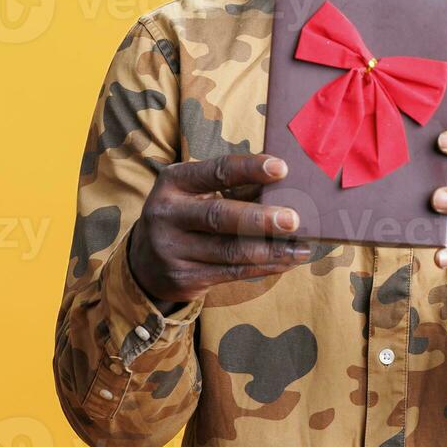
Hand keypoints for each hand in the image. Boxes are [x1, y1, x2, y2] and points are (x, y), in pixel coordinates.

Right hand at [127, 153, 313, 308]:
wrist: (145, 262)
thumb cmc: (186, 215)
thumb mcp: (196, 193)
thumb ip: (234, 186)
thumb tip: (287, 182)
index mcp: (173, 182)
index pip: (216, 172)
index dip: (249, 169)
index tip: (282, 168)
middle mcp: (167, 214)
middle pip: (220, 216)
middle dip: (260, 219)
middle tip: (294, 220)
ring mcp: (172, 249)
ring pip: (229, 251)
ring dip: (271, 250)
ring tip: (301, 247)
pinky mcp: (184, 278)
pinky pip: (231, 272)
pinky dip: (263, 267)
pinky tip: (286, 262)